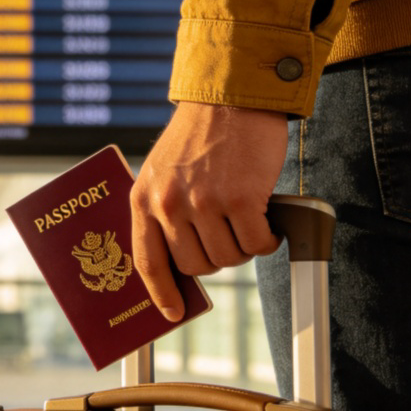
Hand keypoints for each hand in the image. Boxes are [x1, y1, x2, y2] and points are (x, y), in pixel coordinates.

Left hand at [130, 102, 287, 319]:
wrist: (231, 98)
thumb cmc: (199, 136)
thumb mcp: (162, 171)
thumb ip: (164, 210)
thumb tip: (179, 262)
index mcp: (144, 198)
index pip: (147, 261)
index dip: (160, 292)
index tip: (170, 312)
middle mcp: (169, 204)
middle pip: (195, 266)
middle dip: (214, 259)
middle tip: (226, 237)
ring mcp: (204, 203)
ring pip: (228, 258)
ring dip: (242, 248)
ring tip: (245, 220)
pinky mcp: (240, 198)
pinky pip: (257, 244)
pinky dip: (266, 239)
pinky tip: (266, 220)